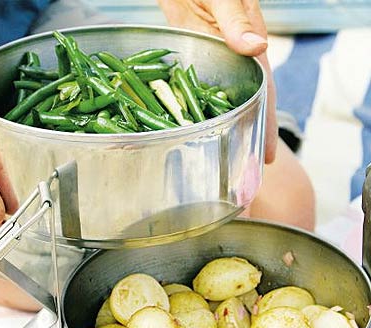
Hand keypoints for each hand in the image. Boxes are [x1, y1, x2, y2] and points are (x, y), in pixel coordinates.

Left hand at [158, 0, 277, 162]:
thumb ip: (236, 19)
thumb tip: (256, 48)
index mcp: (248, 44)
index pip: (263, 92)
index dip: (267, 125)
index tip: (269, 155)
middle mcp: (235, 57)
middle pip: (247, 102)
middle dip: (250, 135)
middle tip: (251, 169)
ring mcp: (216, 59)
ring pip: (226, 99)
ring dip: (229, 127)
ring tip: (230, 156)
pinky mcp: (197, 57)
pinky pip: (204, 89)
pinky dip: (206, 110)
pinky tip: (202, 127)